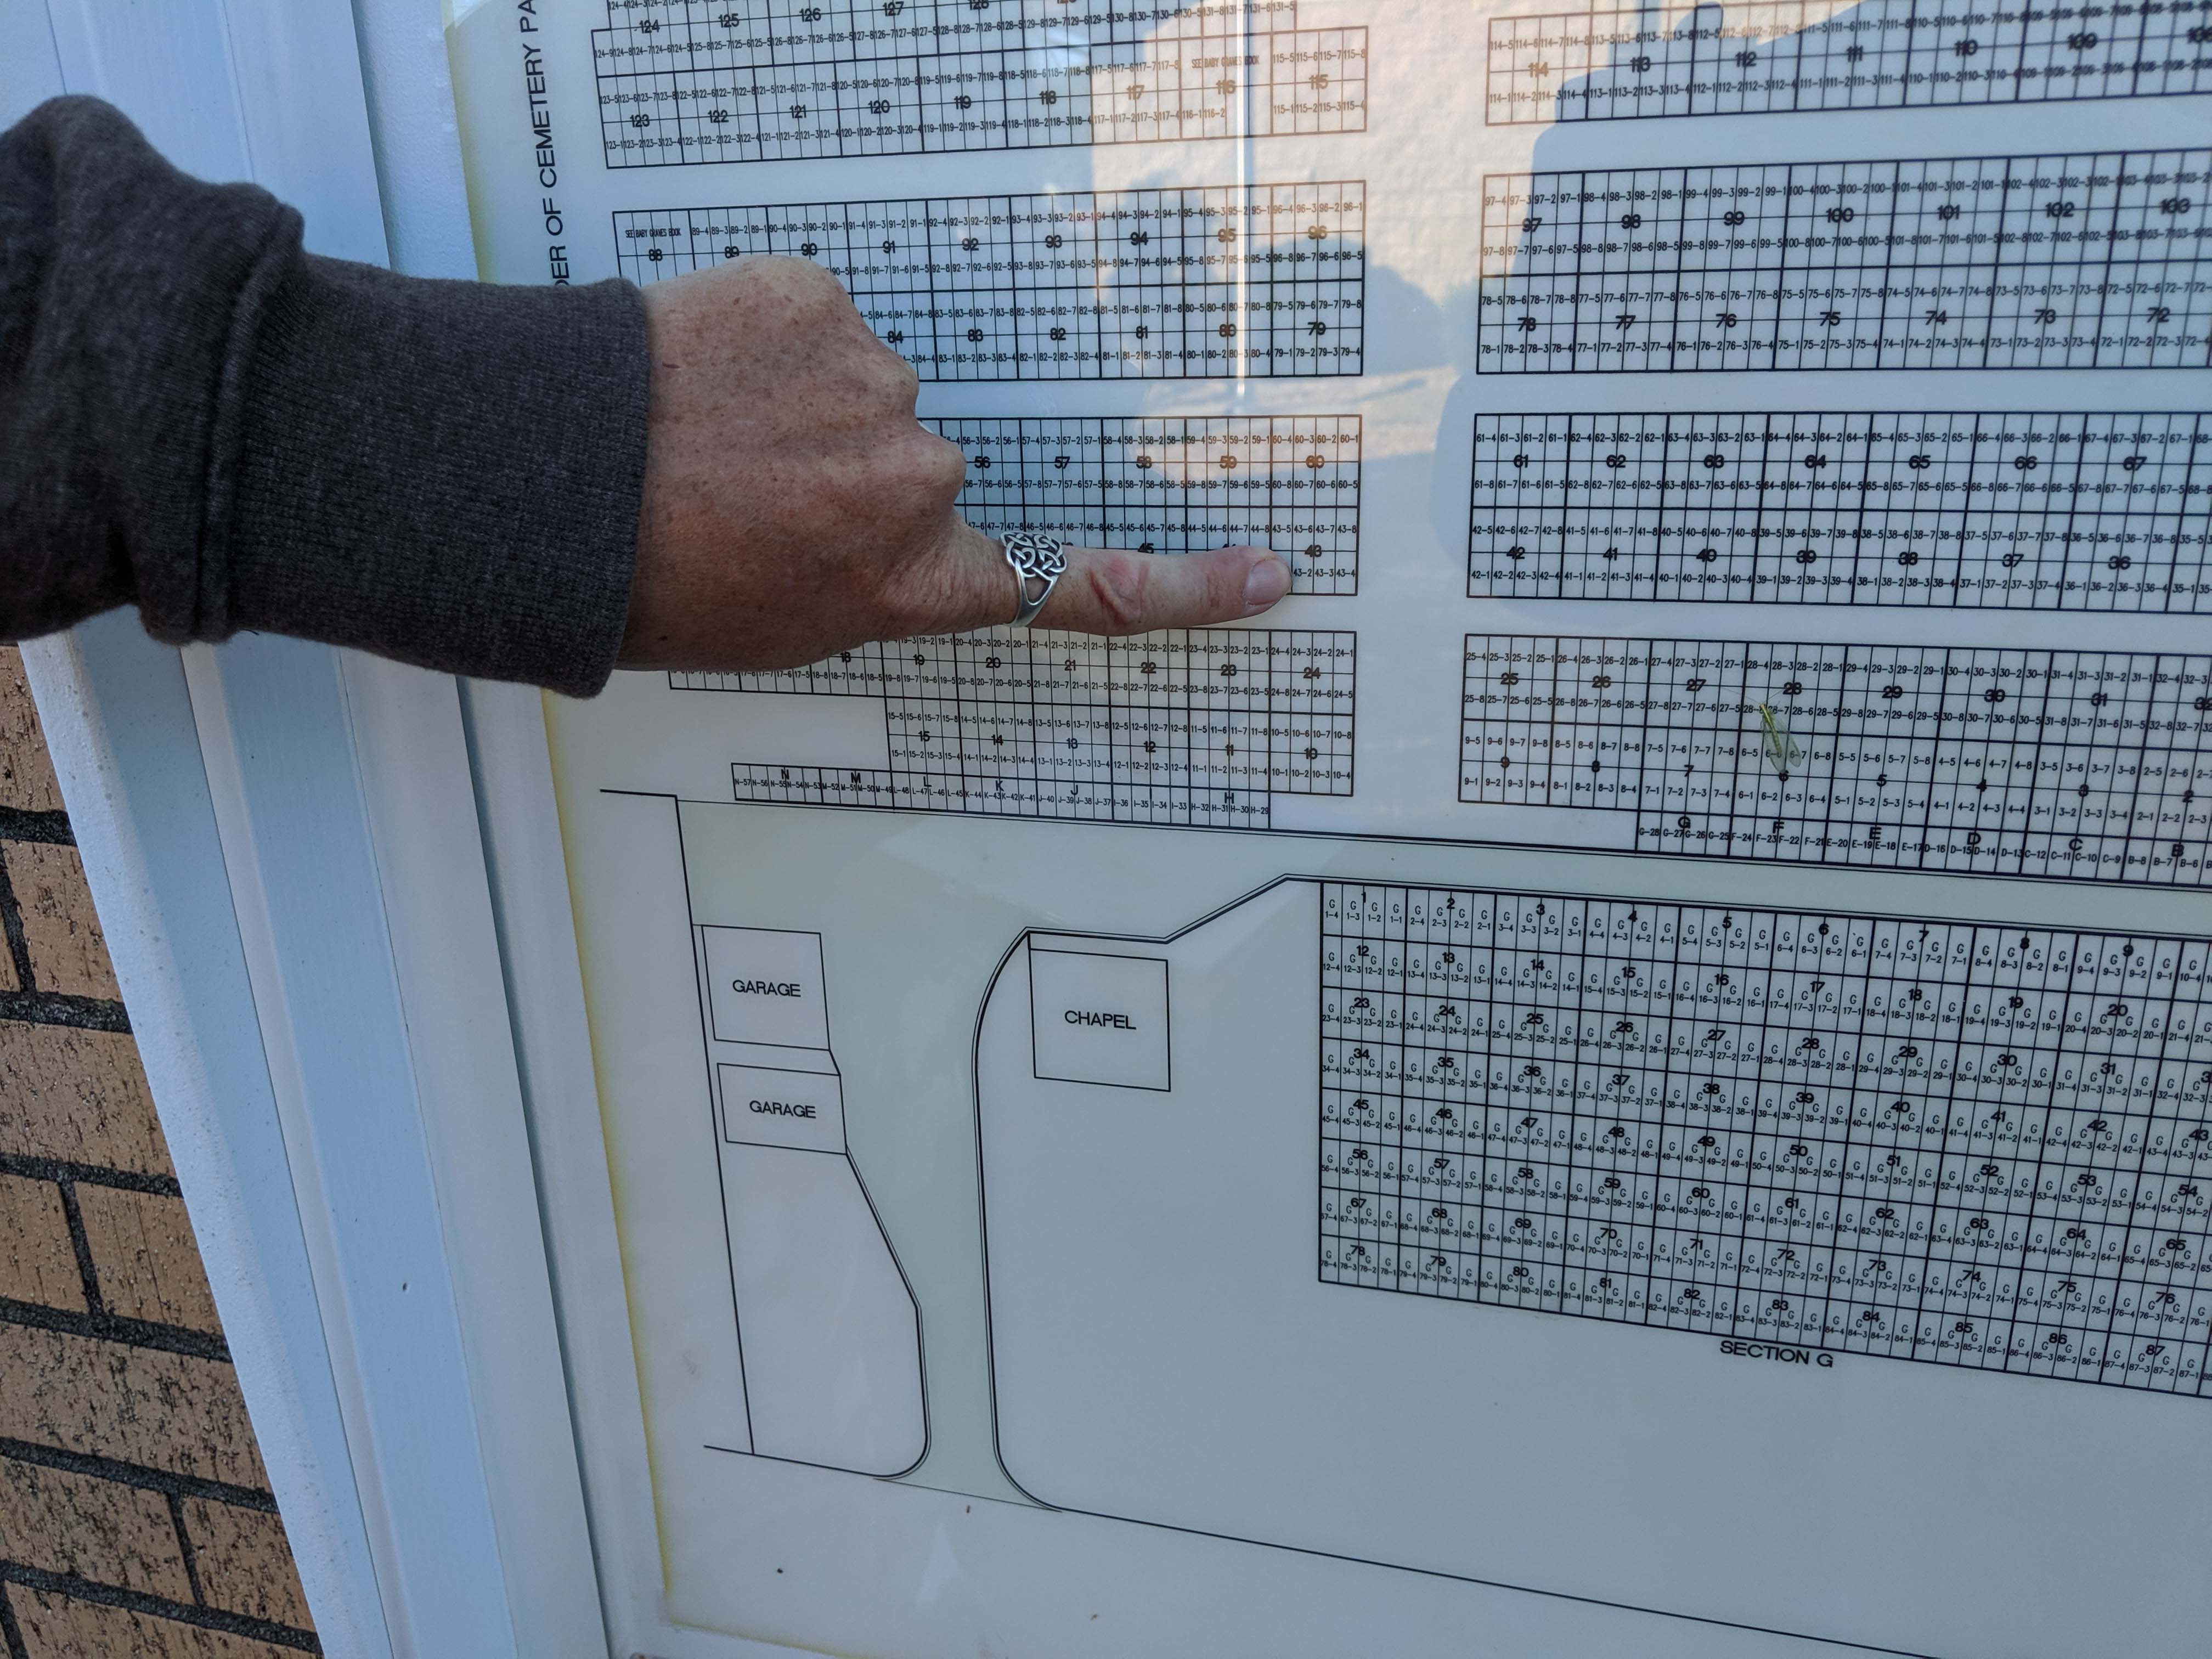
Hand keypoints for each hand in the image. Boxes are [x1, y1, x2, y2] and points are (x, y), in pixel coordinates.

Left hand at [619, 258, 1293, 671]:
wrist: (544, 482)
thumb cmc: (645, 581)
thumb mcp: (779, 626)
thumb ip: (866, 582)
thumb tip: (877, 535)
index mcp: (908, 580)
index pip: (1078, 590)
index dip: (1183, 587)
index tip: (1264, 576)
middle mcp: (916, 484)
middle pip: (926, 468)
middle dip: (853, 471)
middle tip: (748, 488)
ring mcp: (873, 384)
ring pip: (868, 388)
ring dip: (808, 402)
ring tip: (710, 432)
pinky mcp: (816, 299)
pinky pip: (818, 319)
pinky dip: (771, 339)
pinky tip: (704, 374)